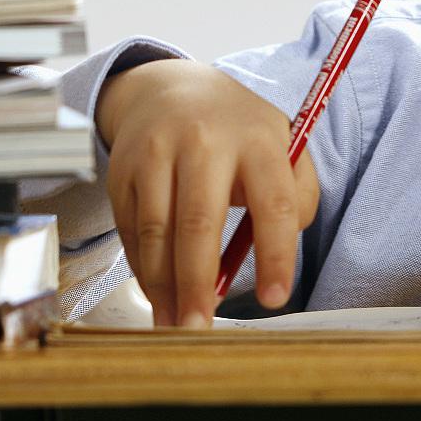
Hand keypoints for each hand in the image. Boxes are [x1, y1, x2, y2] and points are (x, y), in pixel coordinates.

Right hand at [95, 59, 320, 328]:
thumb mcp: (282, 144)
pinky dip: (144, 269)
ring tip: (176, 324)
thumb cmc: (236, 130)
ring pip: (157, 232)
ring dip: (163, 288)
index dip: (276, 255)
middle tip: (201, 329)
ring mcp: (156, 153)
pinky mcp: (123, 170)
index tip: (274, 298)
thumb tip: (280, 257)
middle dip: (198, 284)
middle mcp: (204, 142)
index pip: (275, 202)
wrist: (169, 90)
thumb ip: (298, 195)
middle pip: (199, 222)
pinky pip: (132, 230)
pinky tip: (157, 294)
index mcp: (257, 139)